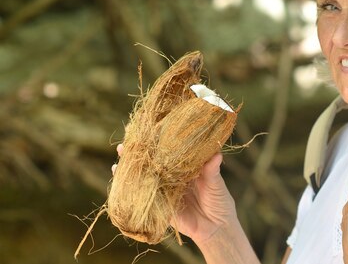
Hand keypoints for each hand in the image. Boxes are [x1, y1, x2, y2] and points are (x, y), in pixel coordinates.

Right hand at [111, 144, 236, 244]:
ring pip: (145, 176)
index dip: (159, 141)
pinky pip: (144, 196)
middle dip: (140, 151)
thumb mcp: (216, 183)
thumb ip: (212, 170)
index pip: (171, 151)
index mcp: (187, 167)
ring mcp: (165, 190)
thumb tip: (217, 153)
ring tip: (120, 154)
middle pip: (154, 161)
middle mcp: (173, 176)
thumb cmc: (220, 200)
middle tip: (127, 140)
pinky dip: (131, 189)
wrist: (217, 227)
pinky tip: (119, 180)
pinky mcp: (160, 206)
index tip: (148, 129)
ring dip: (132, 167)